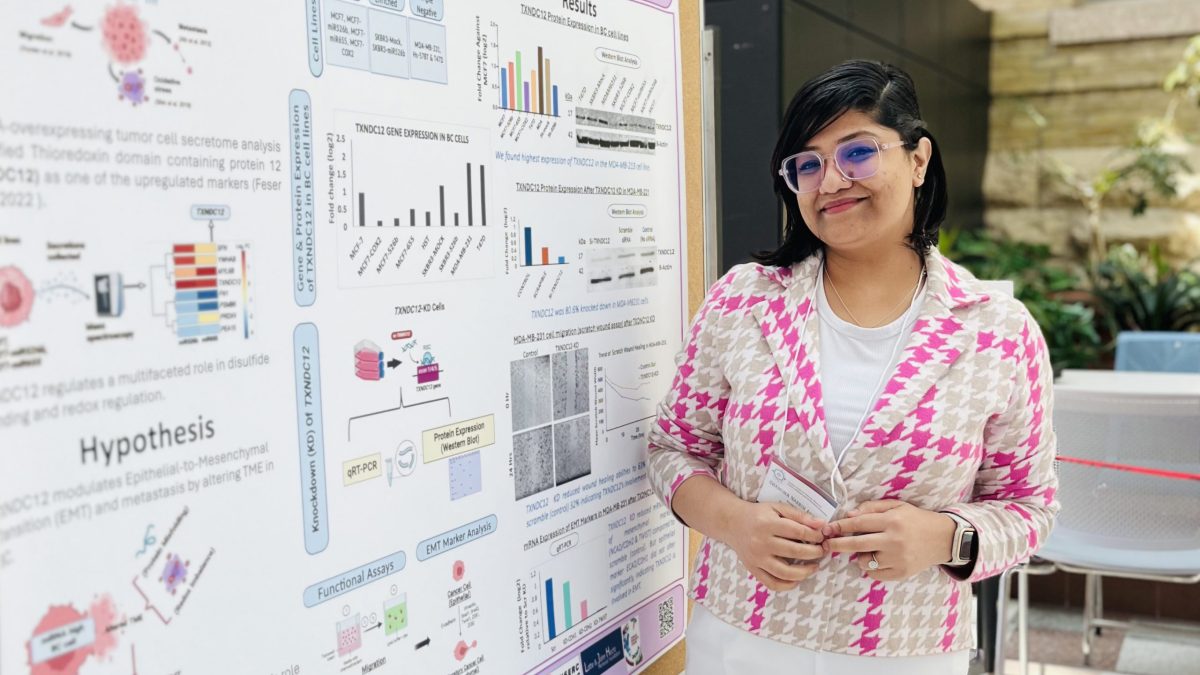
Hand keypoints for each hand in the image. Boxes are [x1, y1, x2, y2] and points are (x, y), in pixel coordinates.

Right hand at [722, 501, 827, 591]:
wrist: (732, 523)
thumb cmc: (758, 514)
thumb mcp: (777, 508)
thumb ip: (799, 515)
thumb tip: (821, 524)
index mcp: (768, 524)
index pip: (798, 532)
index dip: (815, 536)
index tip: (822, 537)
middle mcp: (761, 542)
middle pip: (794, 552)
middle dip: (814, 553)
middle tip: (822, 551)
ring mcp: (757, 558)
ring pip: (785, 572)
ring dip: (805, 572)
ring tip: (814, 566)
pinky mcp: (753, 569)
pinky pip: (772, 583)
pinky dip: (787, 585)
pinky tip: (797, 579)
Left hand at [821, 500, 955, 581]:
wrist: (943, 539)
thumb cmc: (916, 519)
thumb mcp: (896, 506)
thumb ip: (872, 508)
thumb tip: (848, 515)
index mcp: (892, 521)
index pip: (858, 524)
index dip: (840, 526)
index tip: (827, 529)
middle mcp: (894, 541)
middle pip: (856, 545)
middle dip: (837, 544)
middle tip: (826, 544)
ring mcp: (898, 559)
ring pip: (864, 561)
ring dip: (860, 555)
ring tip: (869, 549)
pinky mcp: (901, 573)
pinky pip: (874, 574)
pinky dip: (871, 567)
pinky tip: (878, 559)